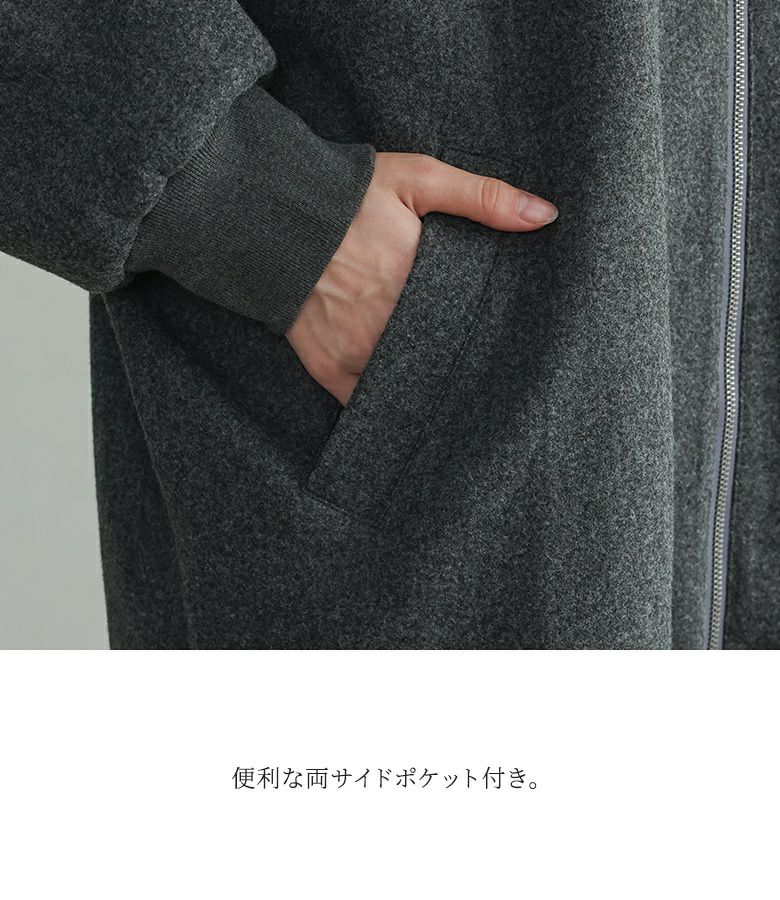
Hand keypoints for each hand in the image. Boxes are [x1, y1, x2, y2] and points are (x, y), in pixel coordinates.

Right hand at [286, 151, 557, 405]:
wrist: (268, 211)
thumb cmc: (346, 195)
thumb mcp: (418, 179)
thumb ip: (482, 197)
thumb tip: (546, 216)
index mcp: (419, 285)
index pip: (471, 328)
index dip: (490, 342)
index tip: (509, 349)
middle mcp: (390, 327)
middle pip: (442, 362)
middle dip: (463, 368)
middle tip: (490, 380)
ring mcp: (358, 353)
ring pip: (409, 387)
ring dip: (429, 391)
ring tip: (456, 398)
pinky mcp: (329, 369)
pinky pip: (365, 404)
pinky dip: (386, 406)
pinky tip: (409, 409)